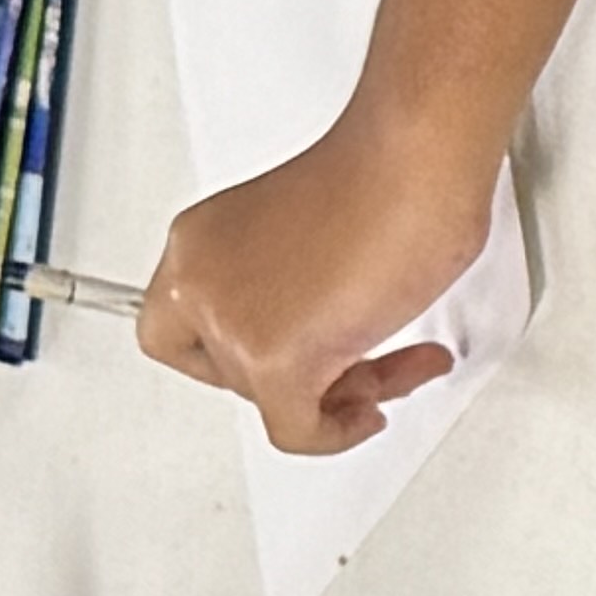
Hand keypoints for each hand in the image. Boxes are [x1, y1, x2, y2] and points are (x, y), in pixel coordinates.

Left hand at [137, 106, 494, 453]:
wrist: (411, 162)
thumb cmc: (387, 171)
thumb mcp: (310, 231)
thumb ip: (294, 284)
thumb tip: (328, 324)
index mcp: (200, 242)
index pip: (184, 323)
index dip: (239, 347)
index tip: (289, 345)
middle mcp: (201, 280)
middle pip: (228, 367)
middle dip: (302, 370)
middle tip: (355, 361)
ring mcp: (232, 321)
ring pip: (267, 399)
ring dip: (338, 392)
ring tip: (392, 366)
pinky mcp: (275, 361)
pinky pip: (296, 431)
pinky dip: (337, 433)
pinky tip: (370, 410)